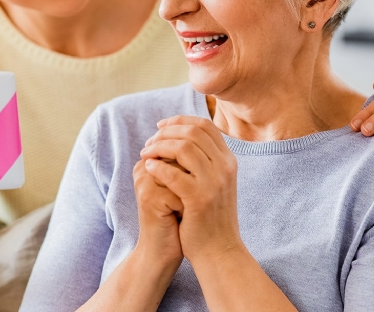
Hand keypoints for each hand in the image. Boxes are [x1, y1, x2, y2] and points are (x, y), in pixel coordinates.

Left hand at [140, 116, 241, 262]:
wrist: (219, 251)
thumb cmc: (211, 218)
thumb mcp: (214, 184)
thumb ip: (205, 162)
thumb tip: (181, 137)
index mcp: (228, 161)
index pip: (205, 126)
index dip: (180, 121)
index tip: (161, 126)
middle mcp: (225, 167)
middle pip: (193, 132)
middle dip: (166, 132)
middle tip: (149, 141)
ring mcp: (214, 183)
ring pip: (183, 148)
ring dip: (159, 147)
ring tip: (145, 153)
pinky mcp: (200, 199)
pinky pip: (174, 174)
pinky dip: (158, 167)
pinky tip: (147, 168)